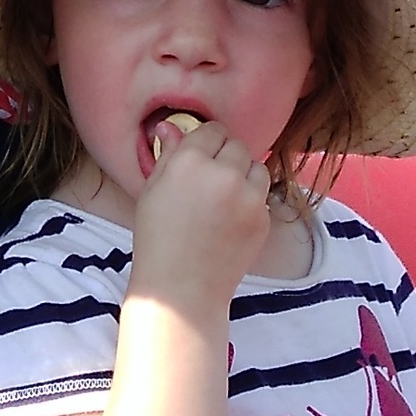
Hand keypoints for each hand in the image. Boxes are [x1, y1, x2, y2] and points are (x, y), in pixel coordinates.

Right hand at [130, 118, 270, 312]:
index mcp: (190, 162)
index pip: (212, 130)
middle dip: (226, 157)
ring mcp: (249, 197)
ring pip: (257, 167)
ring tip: (224, 199)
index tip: (200, 157)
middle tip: (209, 181)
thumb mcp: (151, 192)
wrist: (181, 288)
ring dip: (244, 175)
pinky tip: (230, 221)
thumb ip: (166, 155)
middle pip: (237, 146)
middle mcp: (224, 174)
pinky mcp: (264, 219)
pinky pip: (262, 196)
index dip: (205, 143)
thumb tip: (169, 127)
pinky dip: (251, 202)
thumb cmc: (158, 240)